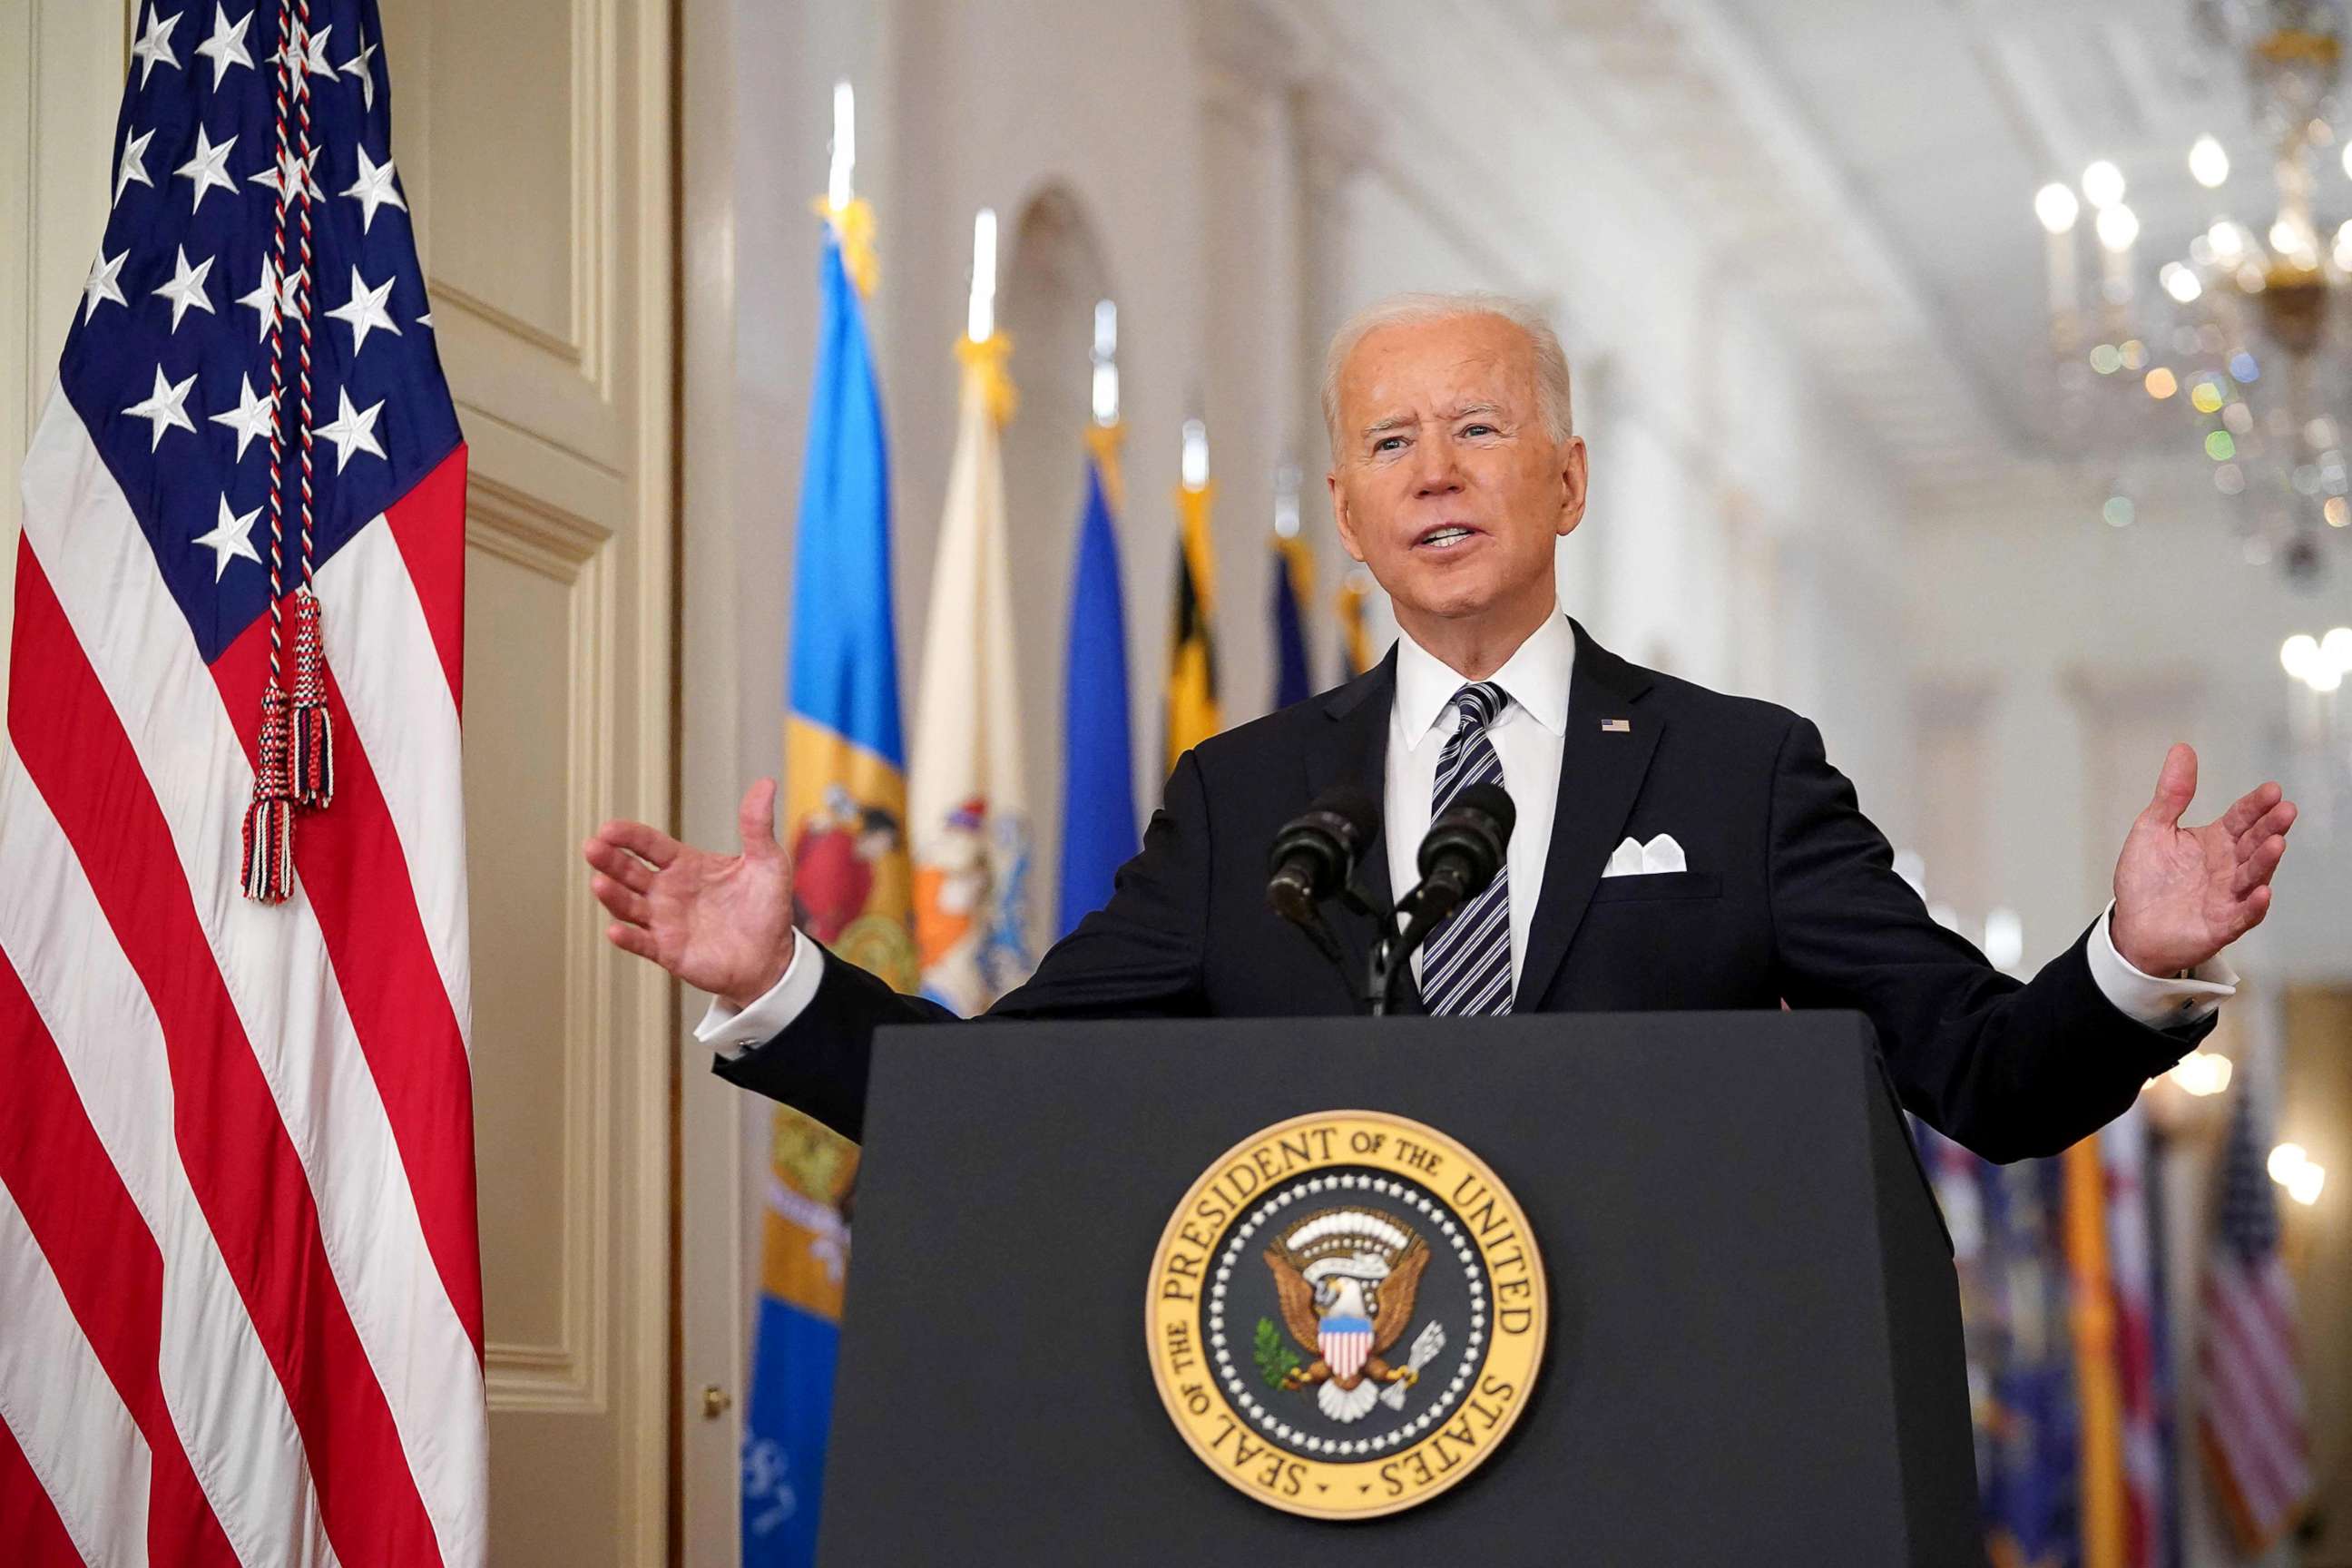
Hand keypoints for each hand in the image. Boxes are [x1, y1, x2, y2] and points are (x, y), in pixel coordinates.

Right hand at [584, 779, 797, 1008]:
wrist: (773, 958)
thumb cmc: (766, 909)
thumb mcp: (767, 862)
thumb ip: (757, 826)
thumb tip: (766, 784)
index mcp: (686, 865)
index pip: (649, 845)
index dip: (629, 836)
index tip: (609, 828)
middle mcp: (667, 891)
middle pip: (629, 871)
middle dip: (609, 859)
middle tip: (592, 847)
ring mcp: (665, 922)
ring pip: (629, 906)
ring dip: (612, 895)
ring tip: (599, 883)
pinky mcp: (669, 952)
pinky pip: (643, 944)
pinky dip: (628, 938)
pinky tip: (616, 930)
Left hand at [2108, 744, 2293, 976]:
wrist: (2132, 927)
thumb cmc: (2146, 879)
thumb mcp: (2153, 829)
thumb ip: (2172, 794)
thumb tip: (2182, 750)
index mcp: (2215, 841)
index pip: (2242, 818)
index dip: (2256, 805)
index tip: (2272, 790)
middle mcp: (2227, 866)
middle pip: (2253, 843)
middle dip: (2270, 828)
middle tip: (2285, 811)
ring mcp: (2227, 895)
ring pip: (2253, 876)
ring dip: (2265, 861)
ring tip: (2276, 843)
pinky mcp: (2221, 924)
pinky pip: (2242, 915)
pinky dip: (2253, 905)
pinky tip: (2262, 892)